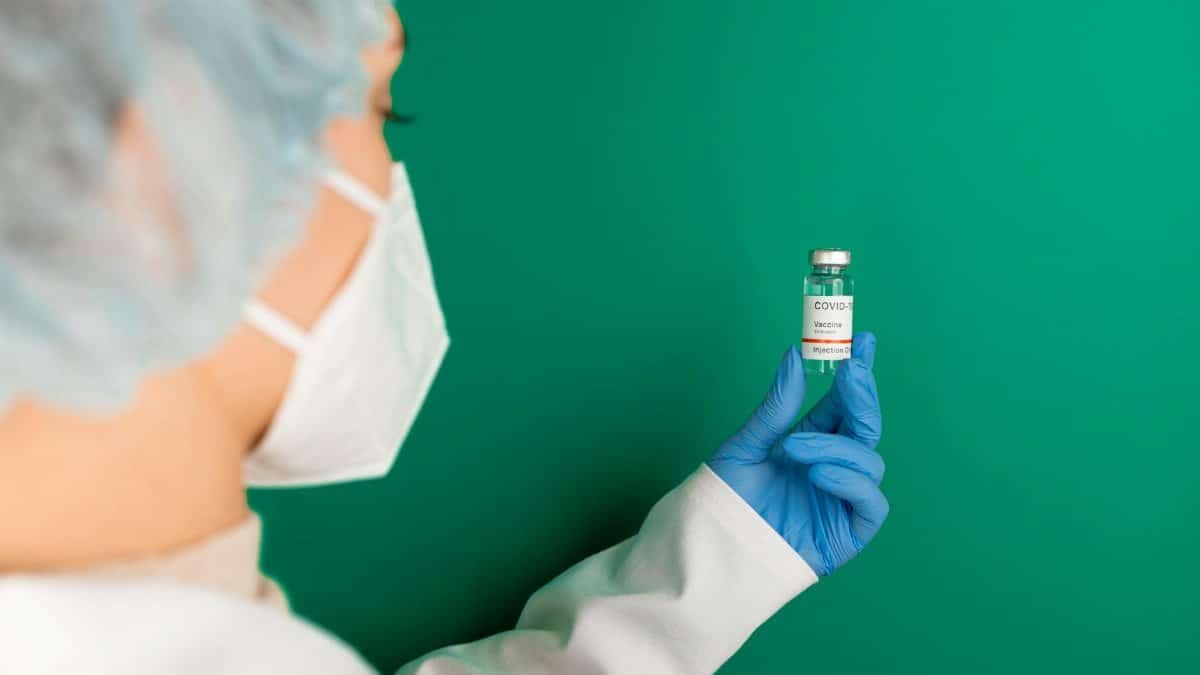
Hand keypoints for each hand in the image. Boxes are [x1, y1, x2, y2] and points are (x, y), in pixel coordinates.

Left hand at [707, 333, 887, 576]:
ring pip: (868, 460)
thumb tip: (794, 356)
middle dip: (862, 396)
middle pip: (864, 426)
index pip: (844, 403)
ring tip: (794, 448)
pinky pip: (871, 501)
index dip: (857, 374)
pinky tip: (819, 474)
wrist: (714, 544)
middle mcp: (833, 466)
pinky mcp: (849, 531)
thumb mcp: (746, 444)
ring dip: (835, 446)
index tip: (863, 340)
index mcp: (812, 442)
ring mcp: (843, 497)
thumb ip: (776, 407)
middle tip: (851, 369)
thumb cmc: (727, 497)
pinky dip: (850, 483)